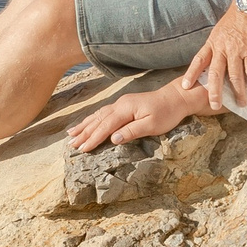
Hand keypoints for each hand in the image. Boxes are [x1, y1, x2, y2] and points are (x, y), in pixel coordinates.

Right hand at [66, 81, 206, 152]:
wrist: (176, 97)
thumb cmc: (167, 113)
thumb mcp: (152, 125)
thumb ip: (132, 131)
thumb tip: (113, 139)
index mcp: (125, 109)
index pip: (105, 126)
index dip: (93, 138)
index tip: (82, 149)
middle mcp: (120, 104)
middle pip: (98, 120)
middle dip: (83, 133)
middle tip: (71, 145)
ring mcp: (121, 103)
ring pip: (98, 115)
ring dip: (84, 125)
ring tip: (71, 134)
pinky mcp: (124, 105)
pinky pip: (103, 112)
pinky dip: (92, 119)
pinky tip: (87, 122)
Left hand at [185, 8, 246, 111]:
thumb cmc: (239, 15)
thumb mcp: (222, 29)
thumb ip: (220, 43)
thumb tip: (220, 56)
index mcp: (213, 42)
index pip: (199, 60)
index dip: (191, 74)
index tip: (185, 85)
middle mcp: (223, 48)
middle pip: (215, 74)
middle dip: (214, 92)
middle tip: (214, 105)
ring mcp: (237, 50)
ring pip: (235, 76)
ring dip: (238, 92)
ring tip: (241, 103)